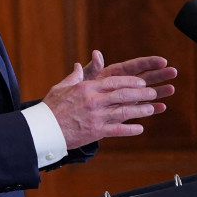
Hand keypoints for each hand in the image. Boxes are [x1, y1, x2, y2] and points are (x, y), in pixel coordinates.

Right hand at [44, 58, 166, 148]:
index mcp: (86, 88)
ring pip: (125, 111)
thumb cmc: (50, 108)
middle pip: (123, 95)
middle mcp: (93, 101)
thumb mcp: (60, 88)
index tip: (141, 82)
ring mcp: (96, 116)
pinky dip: (130, 129)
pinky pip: (118, 130)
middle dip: (142, 94)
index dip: (130, 82)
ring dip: (141, 110)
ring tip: (151, 108)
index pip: (114, 82)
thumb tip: (78, 65)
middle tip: (153, 93)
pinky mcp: (96, 131)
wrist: (43, 129)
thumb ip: (74, 77)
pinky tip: (140, 128)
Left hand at [81, 50, 176, 100]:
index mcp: (115, 73)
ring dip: (158, 91)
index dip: (148, 63)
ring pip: (145, 92)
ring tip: (172, 89)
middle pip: (143, 77)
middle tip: (173, 71)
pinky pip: (140, 108)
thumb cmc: (79, 90)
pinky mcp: (126, 108)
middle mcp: (123, 83)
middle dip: (158, 74)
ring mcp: (126, 96)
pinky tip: (162, 107)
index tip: (162, 61)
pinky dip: (150, 108)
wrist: (75, 109)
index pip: (134, 66)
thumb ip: (93, 68)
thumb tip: (96, 54)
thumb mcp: (85, 78)